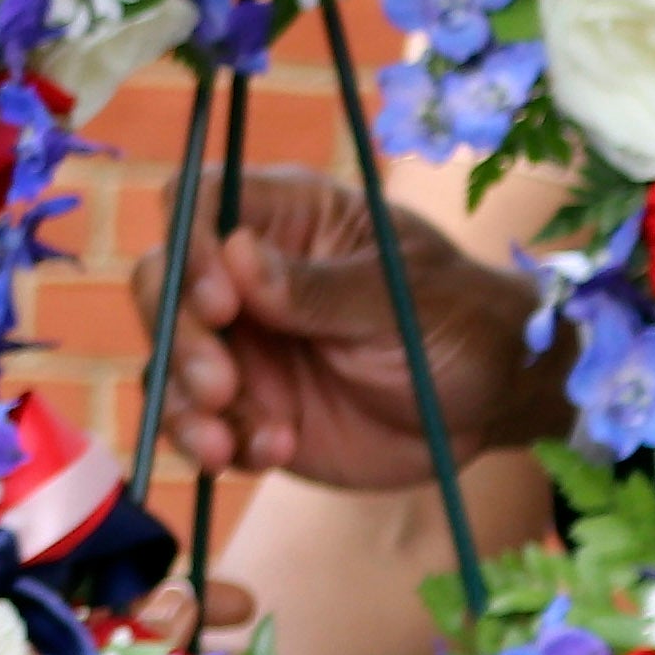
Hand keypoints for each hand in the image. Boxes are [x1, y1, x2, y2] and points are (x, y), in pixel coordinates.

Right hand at [145, 167, 552, 486]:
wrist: (491, 402)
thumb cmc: (456, 320)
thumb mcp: (397, 298)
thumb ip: (319, 286)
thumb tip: (237, 254)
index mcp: (289, 219)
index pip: (199, 203)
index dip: (190, 245)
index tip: (221, 302)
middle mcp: (247, 277)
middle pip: (163, 282)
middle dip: (180, 336)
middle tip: (221, 386)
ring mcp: (243, 344)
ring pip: (168, 360)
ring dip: (184, 404)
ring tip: (228, 443)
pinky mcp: (247, 407)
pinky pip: (198, 424)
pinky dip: (216, 444)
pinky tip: (274, 451)